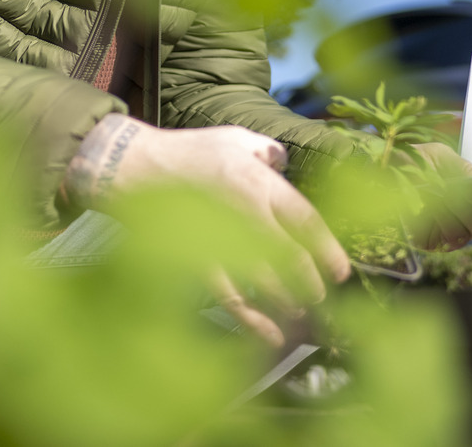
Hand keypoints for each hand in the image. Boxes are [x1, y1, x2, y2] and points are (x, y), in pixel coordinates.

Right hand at [64, 116, 348, 346]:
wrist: (131, 165)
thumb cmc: (187, 150)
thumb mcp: (233, 136)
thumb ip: (266, 150)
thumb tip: (286, 163)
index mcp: (256, 179)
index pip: (304, 219)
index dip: (327, 248)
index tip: (341, 271)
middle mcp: (243, 210)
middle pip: (290, 256)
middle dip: (311, 282)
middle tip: (321, 297)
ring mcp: (218, 237)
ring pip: (264, 282)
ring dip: (287, 302)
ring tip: (298, 312)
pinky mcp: (194, 259)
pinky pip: (229, 297)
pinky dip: (252, 320)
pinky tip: (269, 335)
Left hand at [404, 142, 471, 249]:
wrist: (379, 175)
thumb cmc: (410, 161)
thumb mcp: (443, 158)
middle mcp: (467, 210)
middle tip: (460, 191)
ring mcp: (453, 228)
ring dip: (460, 212)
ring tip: (438, 198)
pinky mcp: (436, 242)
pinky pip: (454, 240)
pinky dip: (444, 224)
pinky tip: (430, 211)